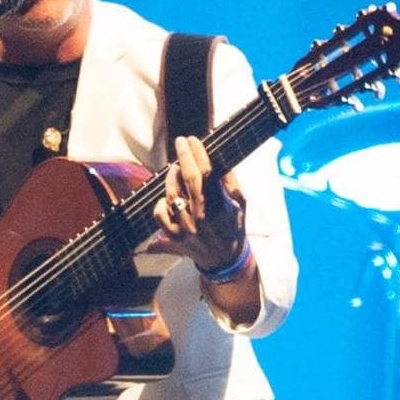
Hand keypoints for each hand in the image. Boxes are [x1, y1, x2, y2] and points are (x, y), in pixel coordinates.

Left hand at [152, 136, 246, 270]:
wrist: (225, 260)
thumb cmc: (233, 227)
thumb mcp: (240, 203)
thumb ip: (230, 182)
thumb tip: (218, 161)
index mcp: (218, 207)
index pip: (205, 173)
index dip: (197, 153)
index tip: (193, 139)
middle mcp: (199, 217)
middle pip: (187, 179)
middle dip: (183, 156)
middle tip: (181, 142)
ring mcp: (184, 228)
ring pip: (171, 194)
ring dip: (172, 176)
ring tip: (177, 168)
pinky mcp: (173, 237)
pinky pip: (159, 214)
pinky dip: (161, 202)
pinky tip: (169, 197)